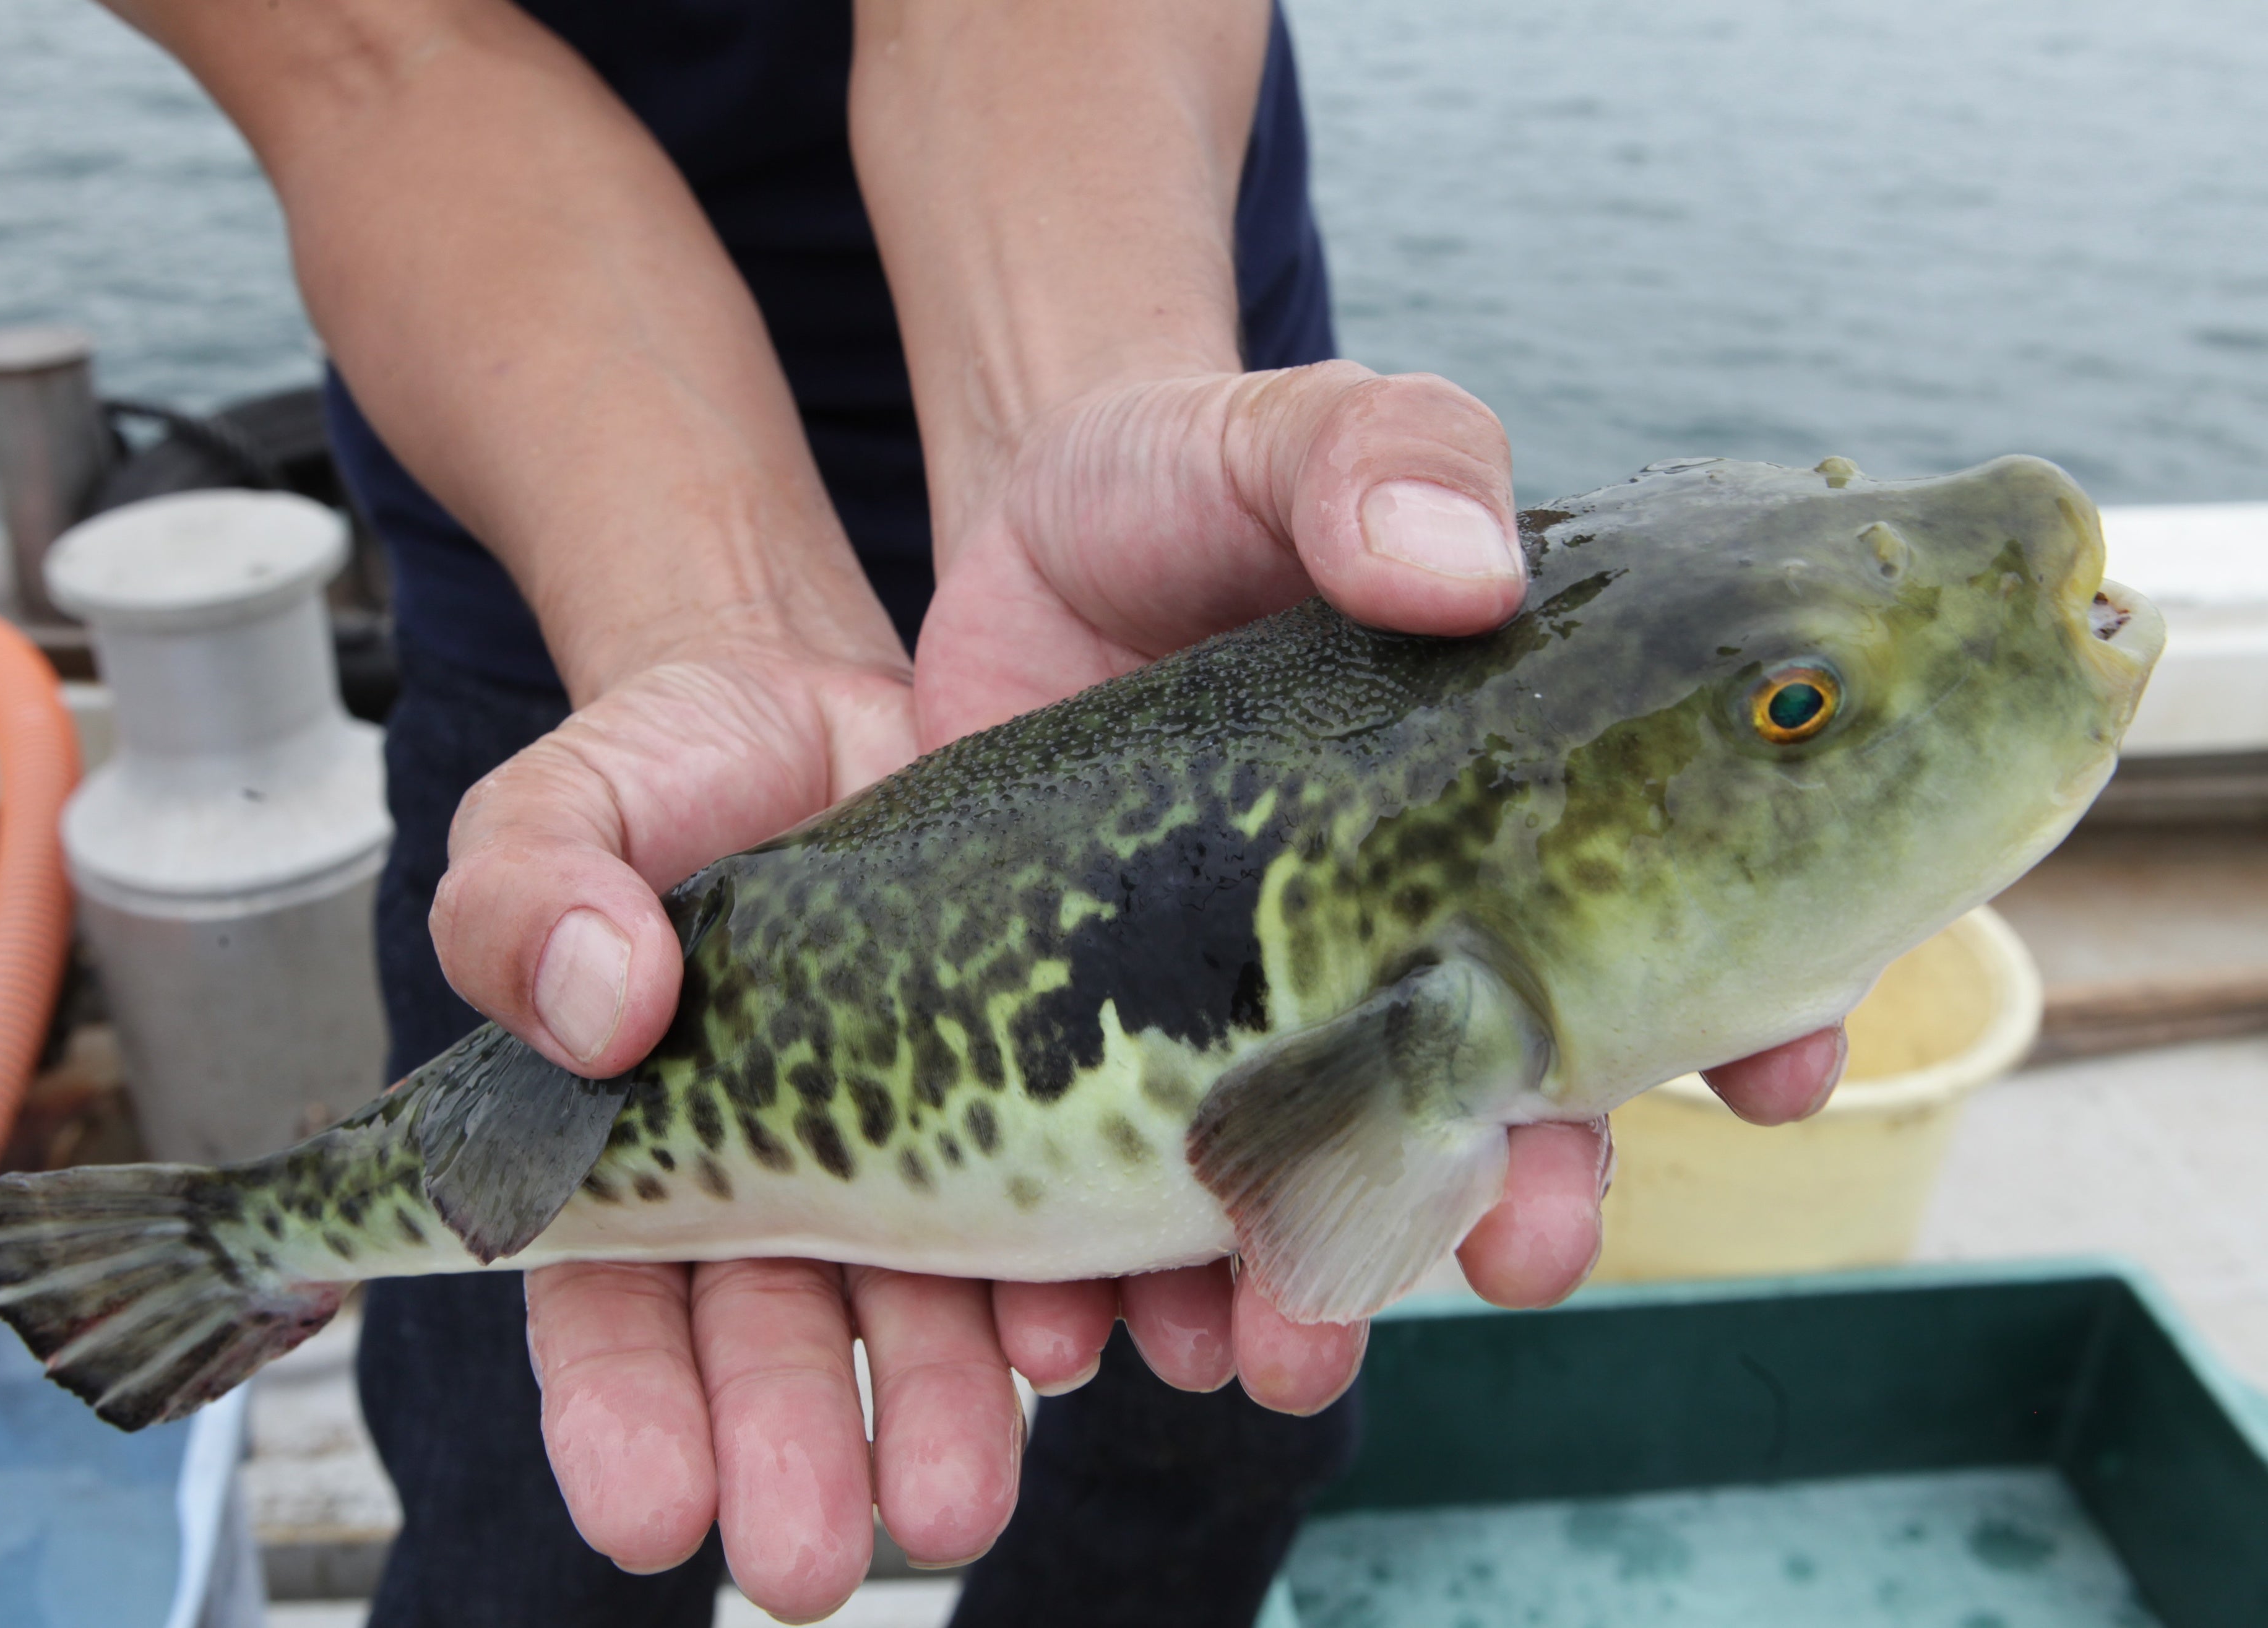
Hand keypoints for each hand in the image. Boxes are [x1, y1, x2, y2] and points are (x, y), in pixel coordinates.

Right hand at [438, 635, 1034, 1619]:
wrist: (837, 708)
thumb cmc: (676, 771)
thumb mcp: (566, 806)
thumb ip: (529, 895)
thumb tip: (593, 1005)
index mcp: (633, 1149)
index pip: (609, 1308)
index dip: (624, 1416)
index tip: (649, 1512)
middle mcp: (782, 1184)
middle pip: (779, 1345)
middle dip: (791, 1451)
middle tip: (809, 1556)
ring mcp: (917, 1155)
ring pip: (930, 1312)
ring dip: (942, 1408)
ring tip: (956, 1495)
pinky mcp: (1037, 1103)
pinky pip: (1070, 1218)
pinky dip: (1089, 1288)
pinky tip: (1091, 1331)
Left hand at [911, 360, 1852, 1415]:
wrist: (1006, 549)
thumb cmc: (1180, 482)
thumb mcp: (1270, 436)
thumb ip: (1376, 457)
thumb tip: (1464, 558)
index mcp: (1517, 805)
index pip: (1684, 925)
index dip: (1753, 1011)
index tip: (1776, 1069)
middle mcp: (1417, 934)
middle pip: (1516, 1110)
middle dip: (1534, 1200)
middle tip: (1525, 1253)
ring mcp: (1266, 1011)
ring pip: (1332, 1194)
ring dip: (1324, 1287)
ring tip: (1284, 1340)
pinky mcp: (1119, 1055)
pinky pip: (1138, 1213)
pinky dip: (1126, 1287)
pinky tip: (1091, 1326)